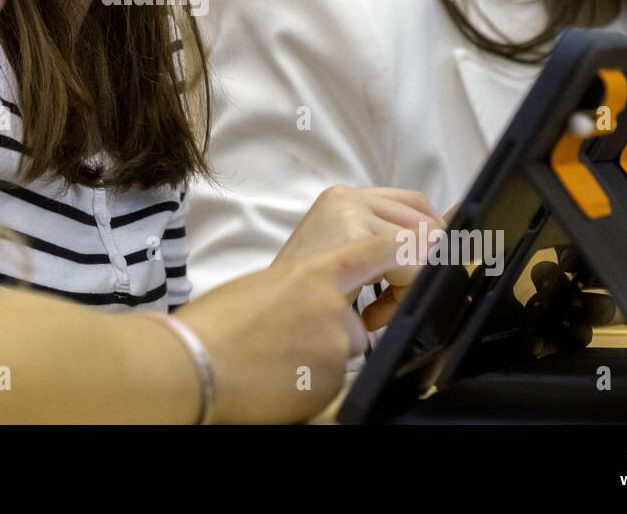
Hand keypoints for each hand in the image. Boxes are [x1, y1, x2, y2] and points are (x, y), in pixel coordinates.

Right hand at [176, 234, 402, 423]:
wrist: (196, 364)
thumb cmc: (217, 322)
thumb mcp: (267, 285)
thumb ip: (306, 283)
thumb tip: (325, 298)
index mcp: (314, 270)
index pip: (380, 251)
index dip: (409, 248)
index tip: (430, 245)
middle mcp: (334, 304)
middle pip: (362, 316)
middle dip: (343, 326)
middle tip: (295, 332)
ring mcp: (336, 344)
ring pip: (344, 350)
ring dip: (320, 353)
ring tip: (276, 354)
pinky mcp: (332, 382)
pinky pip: (333, 378)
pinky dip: (311, 377)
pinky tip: (279, 376)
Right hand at [271, 185, 445, 330]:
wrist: (263, 313)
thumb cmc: (296, 294)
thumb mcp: (339, 256)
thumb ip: (377, 245)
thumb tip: (439, 246)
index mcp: (342, 198)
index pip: (413, 202)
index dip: (434, 233)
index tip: (438, 261)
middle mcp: (347, 198)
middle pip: (423, 223)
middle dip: (425, 265)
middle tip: (401, 299)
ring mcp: (349, 215)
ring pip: (418, 247)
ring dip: (408, 287)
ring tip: (378, 312)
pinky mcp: (353, 239)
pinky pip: (407, 266)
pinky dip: (399, 297)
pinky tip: (372, 315)